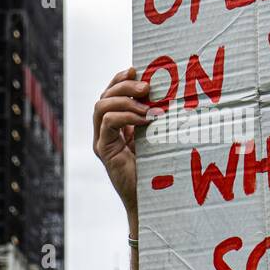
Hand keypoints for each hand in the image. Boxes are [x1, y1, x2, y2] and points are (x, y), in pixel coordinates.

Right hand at [93, 66, 152, 221]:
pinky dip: (125, 116)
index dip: (121, 79)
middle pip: (105, 96)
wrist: (150, 200)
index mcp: (117, 125)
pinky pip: (107, 123)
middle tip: (146, 87)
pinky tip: (144, 120)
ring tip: (147, 105)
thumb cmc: (158, 169)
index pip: (112, 93)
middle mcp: (105, 131)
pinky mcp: (104, 151)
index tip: (137, 70)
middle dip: (123, 85)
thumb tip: (168, 94)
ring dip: (124, 100)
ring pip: (101, 106)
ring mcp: (102, 140)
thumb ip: (155, 118)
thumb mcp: (157, 136)